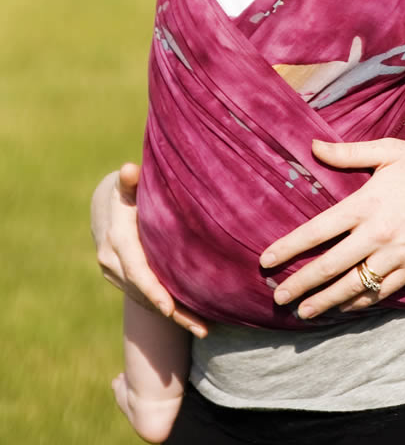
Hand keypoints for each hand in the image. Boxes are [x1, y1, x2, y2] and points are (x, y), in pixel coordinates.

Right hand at [91, 163, 207, 337]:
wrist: (106, 205)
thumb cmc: (128, 189)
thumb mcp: (128, 184)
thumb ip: (130, 180)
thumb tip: (129, 170)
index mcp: (117, 239)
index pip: (136, 269)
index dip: (152, 289)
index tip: (168, 308)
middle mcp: (112, 261)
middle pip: (144, 292)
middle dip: (172, 311)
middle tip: (201, 327)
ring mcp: (117, 274)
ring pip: (147, 300)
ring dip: (175, 316)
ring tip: (203, 328)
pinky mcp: (125, 280)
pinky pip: (148, 298)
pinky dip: (170, 310)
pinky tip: (194, 322)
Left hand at [260, 138, 404, 318]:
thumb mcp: (387, 150)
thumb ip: (348, 153)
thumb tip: (314, 147)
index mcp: (365, 203)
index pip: (317, 230)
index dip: (289, 247)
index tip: (266, 261)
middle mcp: (377, 234)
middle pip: (329, 266)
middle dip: (300, 284)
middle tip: (277, 297)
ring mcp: (395, 255)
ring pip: (352, 286)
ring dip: (325, 301)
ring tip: (303, 311)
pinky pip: (380, 291)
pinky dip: (359, 301)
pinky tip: (343, 306)